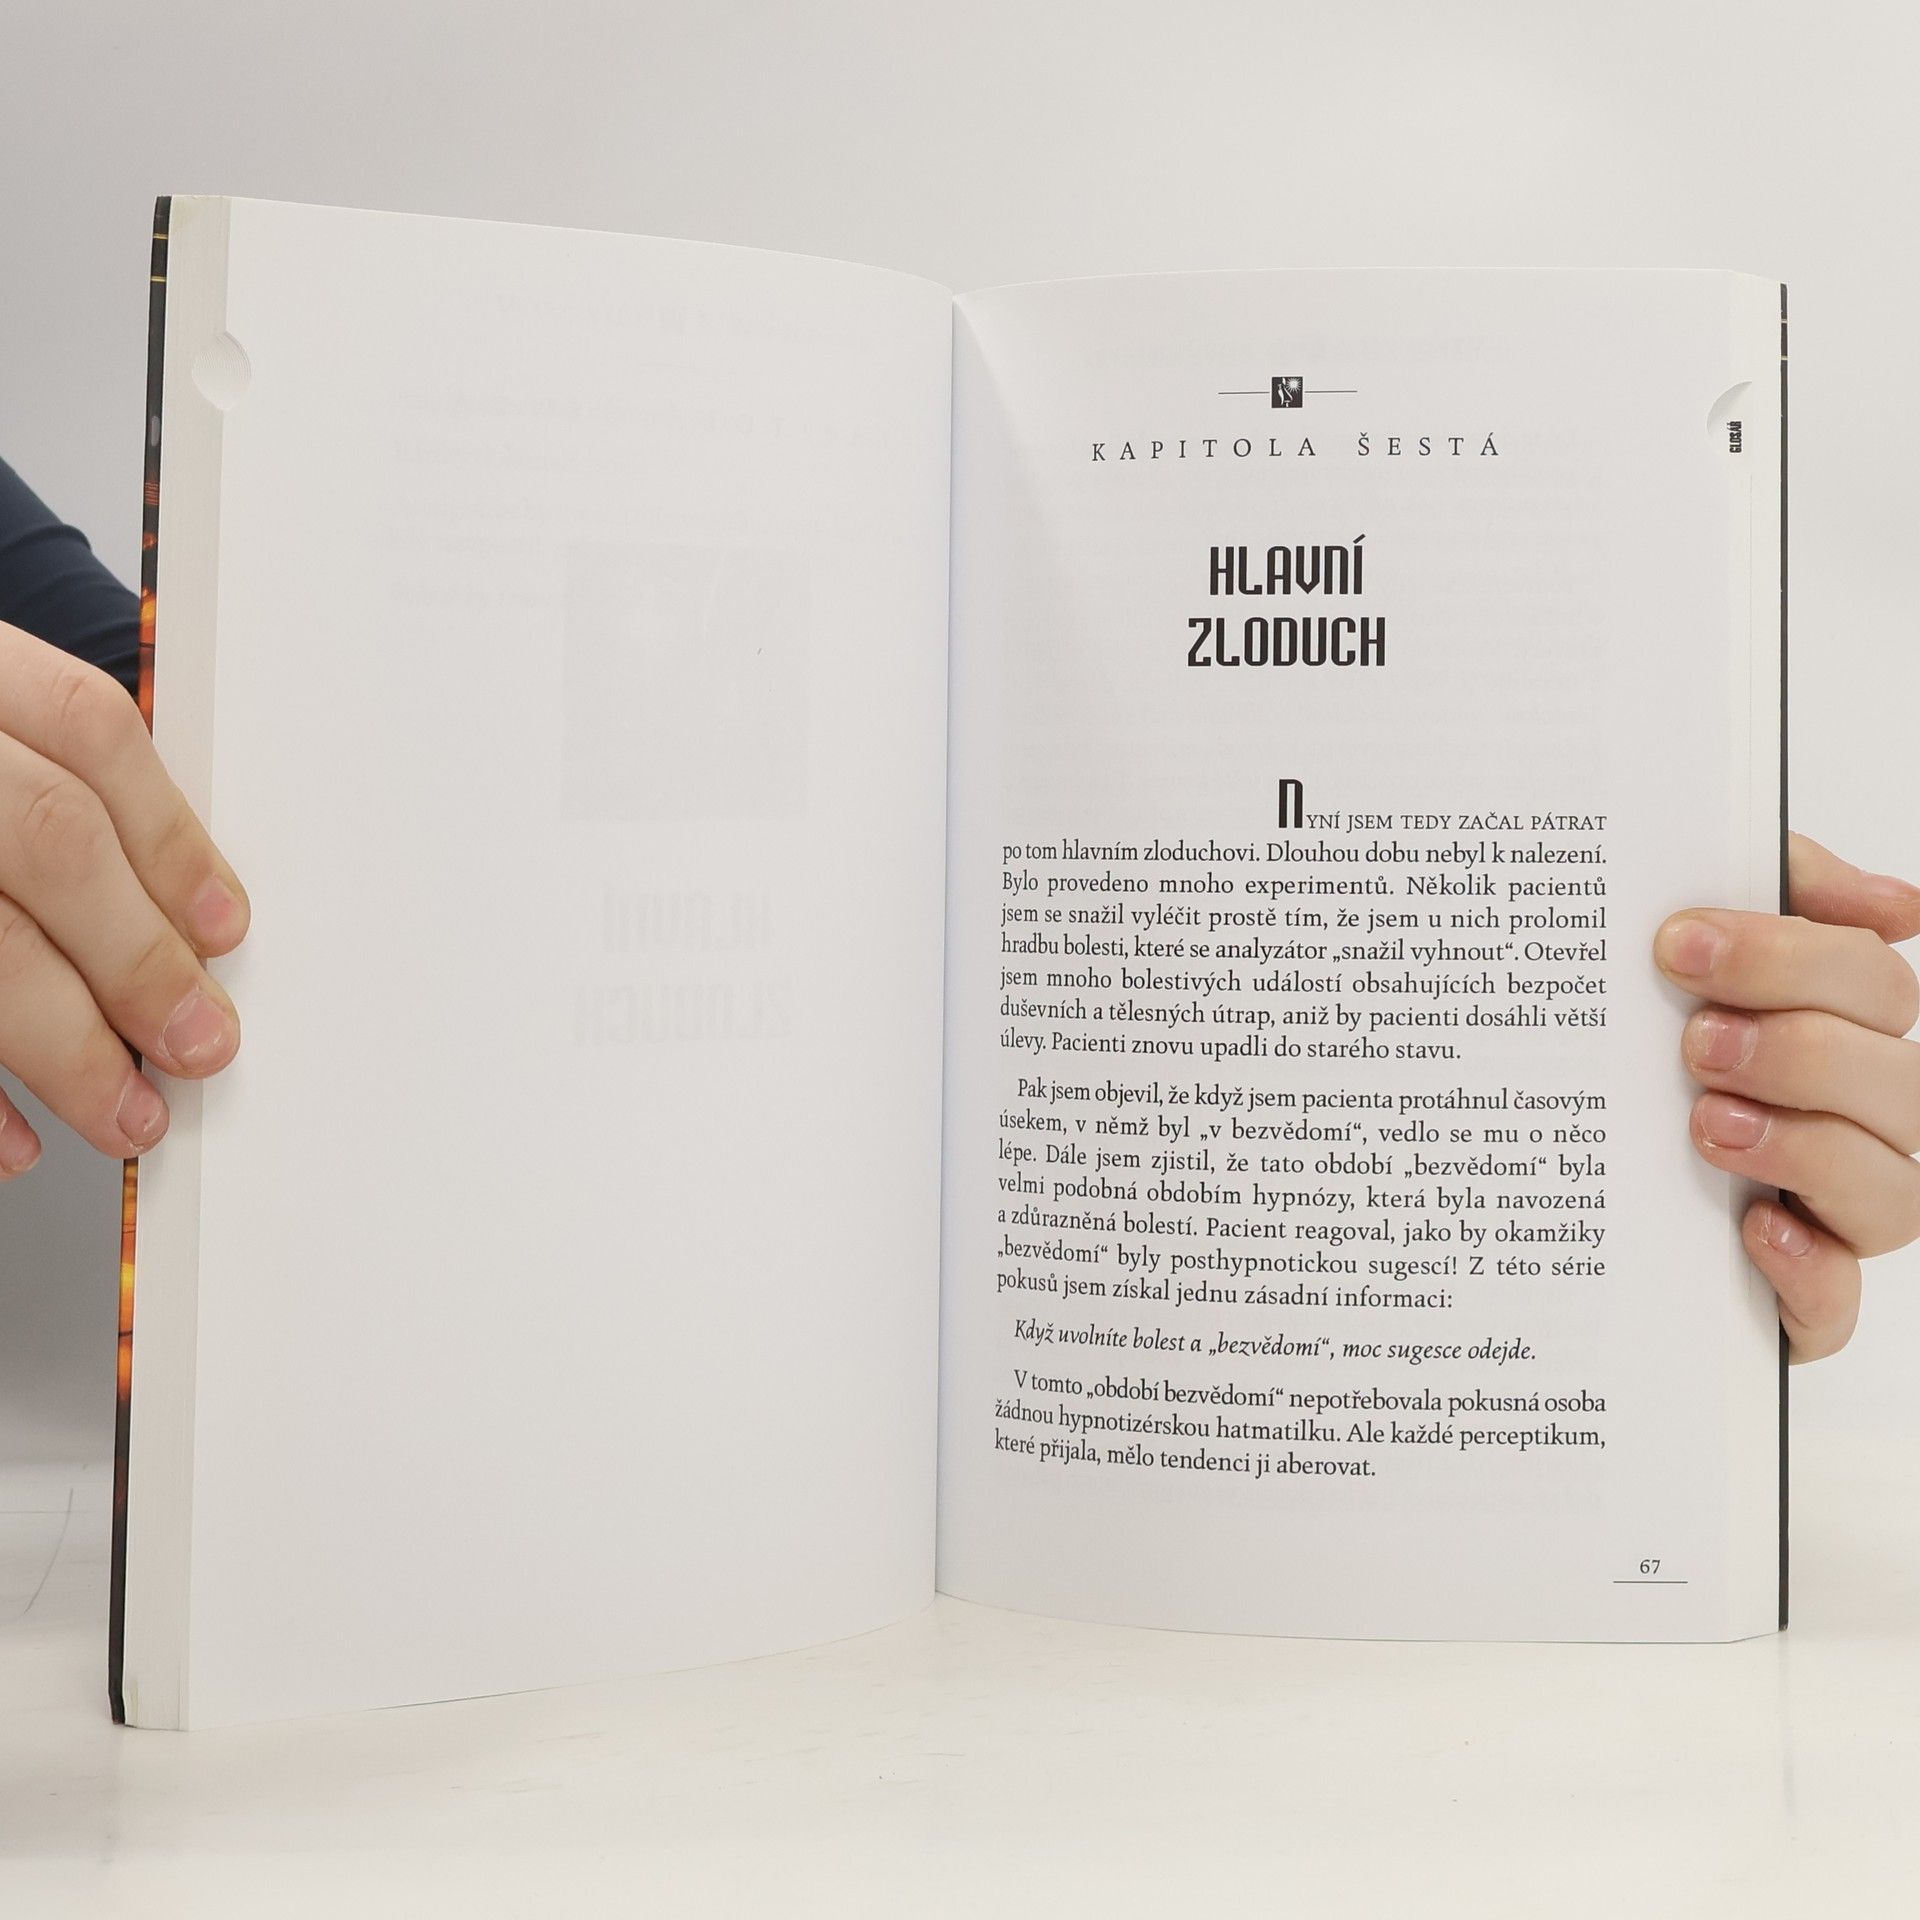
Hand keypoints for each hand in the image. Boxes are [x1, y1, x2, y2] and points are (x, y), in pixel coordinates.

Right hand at [0, 620, 246, 1175]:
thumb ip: (52, 795)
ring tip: (125, 1113)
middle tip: (199, 1044)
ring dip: (62, 1046)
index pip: (85, 728)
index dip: (169, 837)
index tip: (224, 931)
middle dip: (137, 958)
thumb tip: (183, 924)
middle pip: (43, 837)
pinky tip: (13, 1138)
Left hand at [1656, 834, 1919, 1360]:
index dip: (1789, 958)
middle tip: (1693, 1042)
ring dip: (1807, 1150)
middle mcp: (1854, 1124)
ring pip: (1896, 1195)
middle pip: (1904, 1085)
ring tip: (1706, 1123)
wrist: (1518, 1169)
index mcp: (1837, 1032)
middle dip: (1801, 1053)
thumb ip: (1780, 886)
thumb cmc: (1628, 1039)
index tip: (1677, 944)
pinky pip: (1837, 1306)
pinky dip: (1808, 1269)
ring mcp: (1829, 1215)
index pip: (1875, 986)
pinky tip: (1751, 1225)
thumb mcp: (1685, 938)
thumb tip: (1900, 906)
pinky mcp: (1791, 1302)